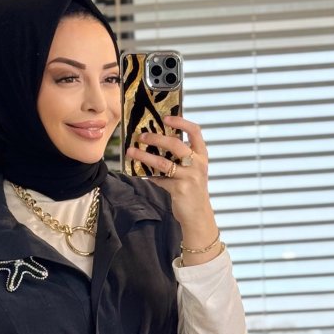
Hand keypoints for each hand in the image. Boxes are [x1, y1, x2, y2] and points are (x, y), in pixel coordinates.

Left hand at [125, 114, 216, 237]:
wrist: (198, 215)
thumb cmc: (192, 189)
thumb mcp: (192, 170)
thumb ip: (180, 157)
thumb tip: (155, 142)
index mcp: (202, 155)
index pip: (195, 131)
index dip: (181, 122)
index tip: (166, 118)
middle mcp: (197, 164)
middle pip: (175, 144)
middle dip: (155, 138)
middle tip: (141, 136)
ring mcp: (189, 177)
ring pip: (162, 162)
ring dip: (144, 156)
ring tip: (131, 152)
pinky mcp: (179, 189)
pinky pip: (158, 179)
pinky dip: (147, 176)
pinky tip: (138, 173)